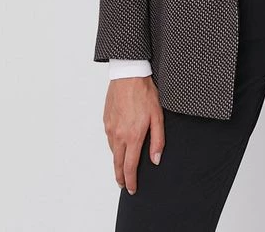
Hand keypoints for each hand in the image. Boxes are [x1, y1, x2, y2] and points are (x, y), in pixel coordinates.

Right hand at [103, 76, 164, 194]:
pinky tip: (119, 145)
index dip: (131, 181)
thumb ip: (157, 140)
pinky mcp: (106, 120)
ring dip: (117, 161)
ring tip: (122, 167)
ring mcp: (110, 128)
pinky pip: (109, 139)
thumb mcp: (157, 116)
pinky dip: (114, 147)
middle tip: (124, 185)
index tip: (132, 189)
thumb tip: (156, 160)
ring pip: (113, 151)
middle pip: (117, 164)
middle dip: (121, 177)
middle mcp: (118, 135)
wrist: (128, 75)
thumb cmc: (144, 93)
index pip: (129, 167)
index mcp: (133, 136)